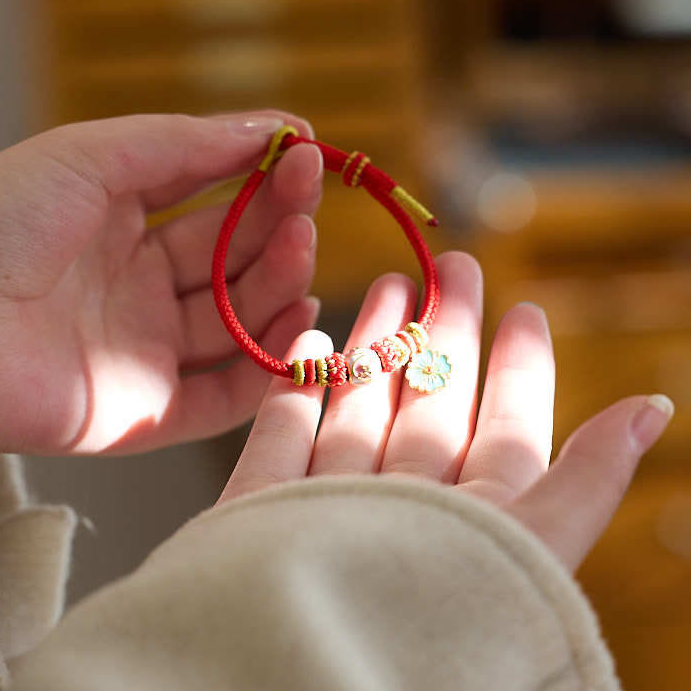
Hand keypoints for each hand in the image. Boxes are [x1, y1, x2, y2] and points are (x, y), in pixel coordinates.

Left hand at [0, 111, 322, 454]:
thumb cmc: (1, 220)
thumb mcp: (96, 155)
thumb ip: (188, 144)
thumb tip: (280, 127)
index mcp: (127, 228)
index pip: (217, 204)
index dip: (264, 180)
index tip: (309, 154)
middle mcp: (143, 290)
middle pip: (235, 263)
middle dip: (277, 231)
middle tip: (308, 208)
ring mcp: (147, 351)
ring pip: (237, 325)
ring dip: (280, 289)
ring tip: (301, 251)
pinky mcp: (145, 413)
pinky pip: (222, 397)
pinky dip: (266, 367)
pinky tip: (299, 325)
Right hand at [219, 252, 673, 571]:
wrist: (300, 672)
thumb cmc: (429, 615)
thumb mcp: (534, 543)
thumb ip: (588, 478)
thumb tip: (654, 409)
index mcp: (476, 524)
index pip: (508, 431)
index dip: (519, 370)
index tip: (525, 311)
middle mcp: (407, 509)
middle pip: (431, 406)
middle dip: (446, 333)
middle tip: (453, 267)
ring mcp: (335, 500)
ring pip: (361, 405)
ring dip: (377, 342)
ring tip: (393, 283)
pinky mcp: (265, 500)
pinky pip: (283, 429)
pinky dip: (297, 382)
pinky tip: (313, 338)